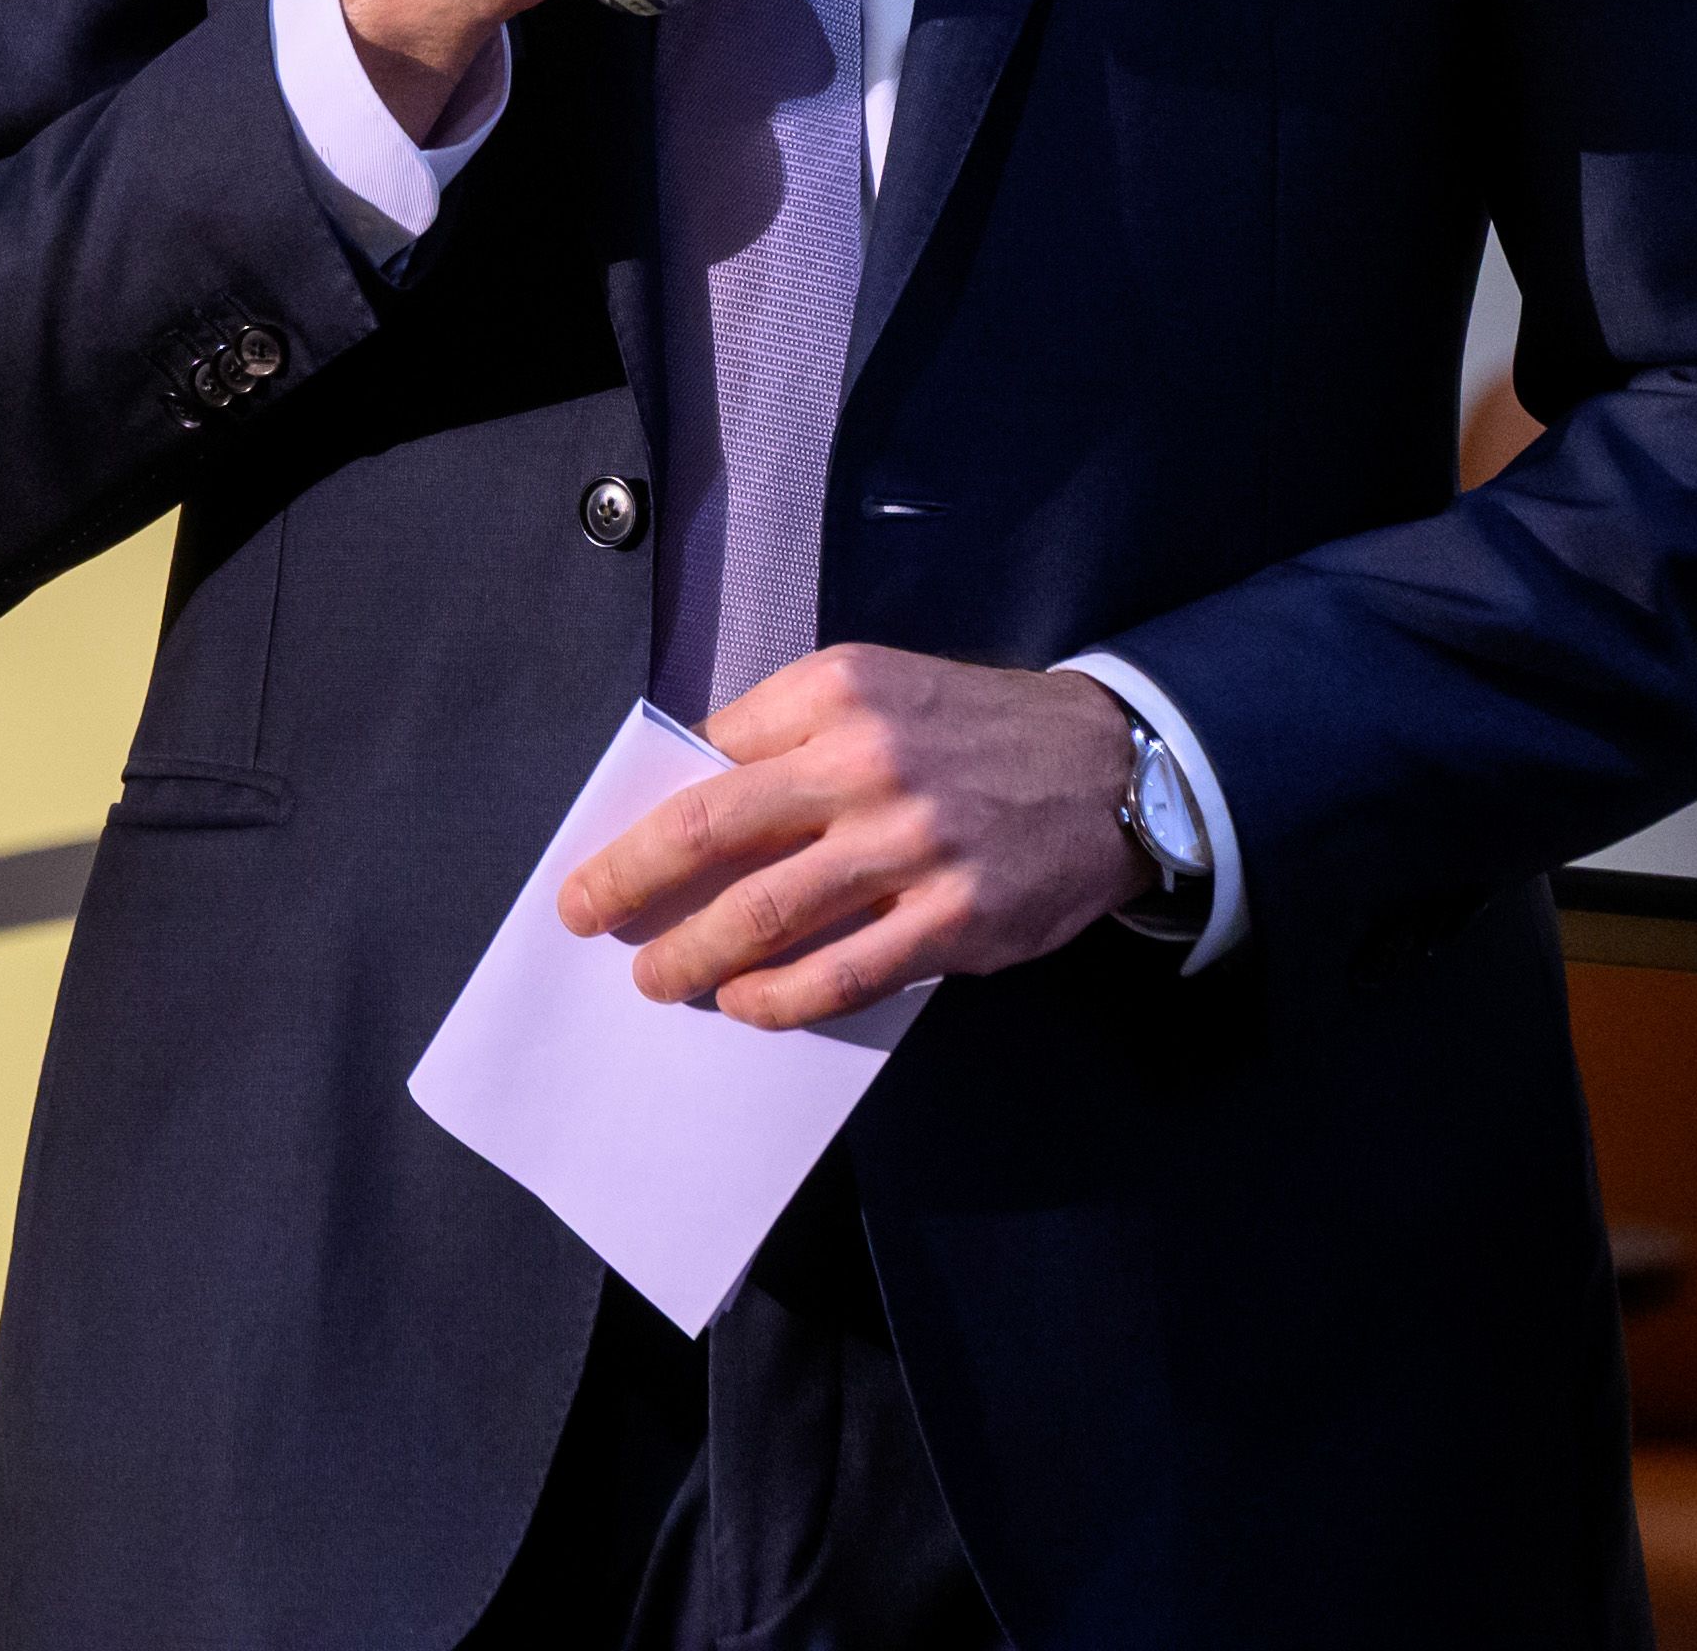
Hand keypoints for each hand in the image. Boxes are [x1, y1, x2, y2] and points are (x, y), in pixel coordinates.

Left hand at [548, 647, 1144, 1028]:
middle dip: (629, 882)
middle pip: (710, 829)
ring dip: (694, 955)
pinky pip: (843, 973)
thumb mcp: (877, 690)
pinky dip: (779, 998)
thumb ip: (788, 736)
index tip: (602, 857)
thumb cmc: (968, 731)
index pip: (706, 756)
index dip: (642, 815)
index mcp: (834, 691)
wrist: (1111, 766)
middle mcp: (867, 761)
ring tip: (659, 981)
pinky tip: (745, 1006)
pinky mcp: (956, 918)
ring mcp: (912, 845)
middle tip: (585, 916)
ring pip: (767, 913)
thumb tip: (687, 800)